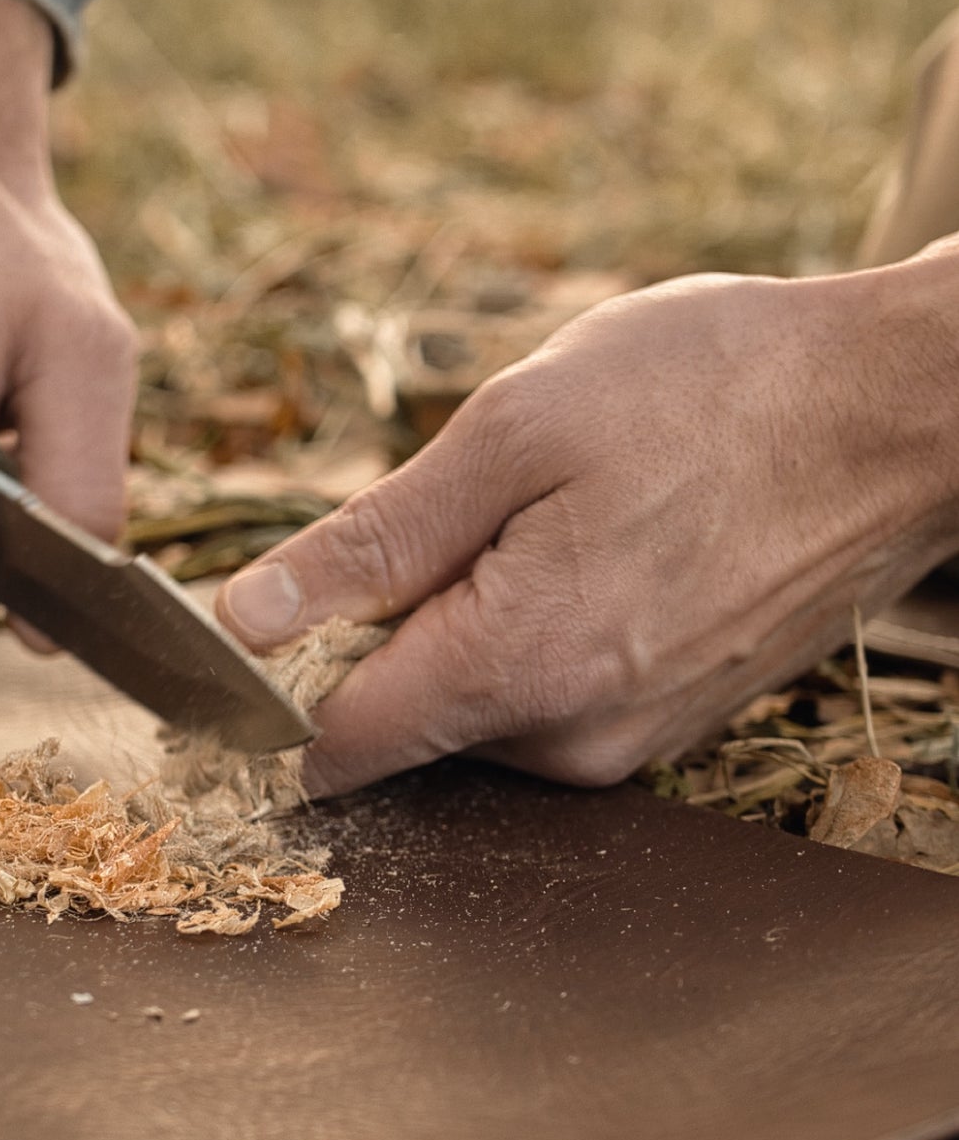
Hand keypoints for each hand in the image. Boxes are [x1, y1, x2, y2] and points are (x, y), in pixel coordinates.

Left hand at [217, 257, 958, 793]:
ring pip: (478, 708)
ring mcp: (632, 743)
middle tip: (467, 511)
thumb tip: (246, 619)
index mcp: (516, 668)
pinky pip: (552, 698)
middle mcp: (573, 741)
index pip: (335, 748)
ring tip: (559, 514)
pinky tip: (602, 543)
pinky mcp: (671, 725)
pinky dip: (539, 630)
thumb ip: (371, 542)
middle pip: (404, 722)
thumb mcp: (515, 430)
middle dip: (393, 627)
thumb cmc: (714, 392)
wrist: (901, 410)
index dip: (269, 692)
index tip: (256, 628)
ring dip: (473, 620)